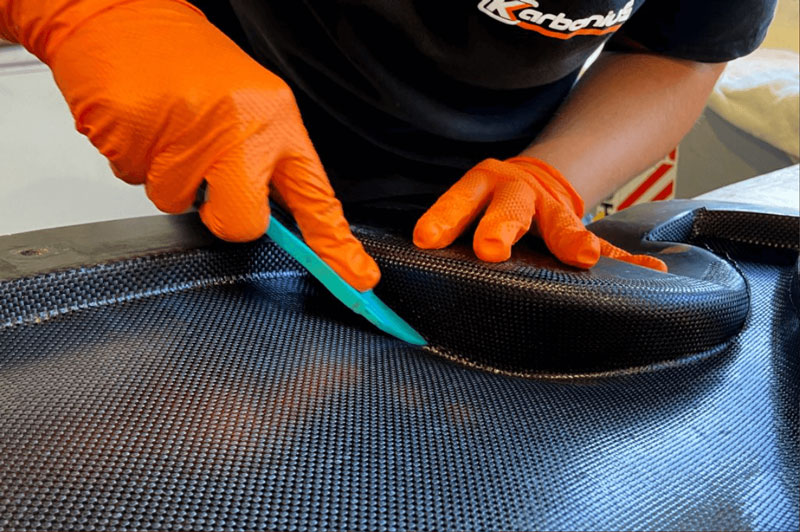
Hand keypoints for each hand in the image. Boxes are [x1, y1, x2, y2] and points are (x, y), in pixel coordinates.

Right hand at [1, 0, 379, 289]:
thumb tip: (262, 220)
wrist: (121, 15)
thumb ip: (260, 162)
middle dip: (222, 216)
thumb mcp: (248, 104)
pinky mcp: (135, 133)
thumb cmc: (188, 63)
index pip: (314, 193)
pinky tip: (141, 122)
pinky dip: (135, 159)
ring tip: (167, 127)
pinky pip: (135, 179)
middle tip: (208, 178)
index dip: (335, 243)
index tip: (358, 278)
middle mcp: (238, 126)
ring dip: (168, 176)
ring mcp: (185, 130)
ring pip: (178, 202)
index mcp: (275, 120)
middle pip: (242, 221)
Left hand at [413, 157, 666, 270]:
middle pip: (507, 208)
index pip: (459, 200)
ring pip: (560, 224)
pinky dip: (627, 260)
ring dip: (570, 240)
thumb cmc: (491, 201)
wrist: (538, 177)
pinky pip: (607, 246)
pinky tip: (654, 270)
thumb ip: (444, 229)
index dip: (443, 218)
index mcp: (483, 186)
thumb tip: (413, 255)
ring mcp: (553, 210)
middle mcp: (517, 195)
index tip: (427, 239)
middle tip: (491, 248)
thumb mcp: (467, 202)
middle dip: (499, 227)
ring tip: (583, 257)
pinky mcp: (579, 229)